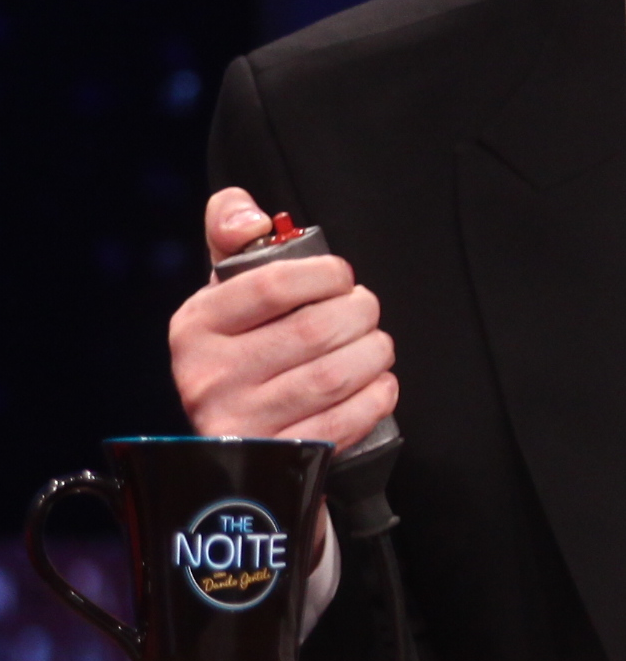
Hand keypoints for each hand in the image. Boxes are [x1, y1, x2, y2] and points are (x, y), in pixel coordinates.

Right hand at [169, 187, 398, 450]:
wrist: (236, 449)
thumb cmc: (244, 352)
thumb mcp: (226, 292)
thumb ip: (232, 237)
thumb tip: (247, 214)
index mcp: (196, 327)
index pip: (273, 285)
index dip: (326, 274)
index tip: (341, 277)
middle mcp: (208, 379)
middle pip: (315, 330)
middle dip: (360, 313)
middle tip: (364, 313)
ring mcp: (241, 426)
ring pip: (336, 375)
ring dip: (374, 353)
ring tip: (374, 346)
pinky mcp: (277, 462)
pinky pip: (347, 421)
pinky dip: (377, 396)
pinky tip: (376, 385)